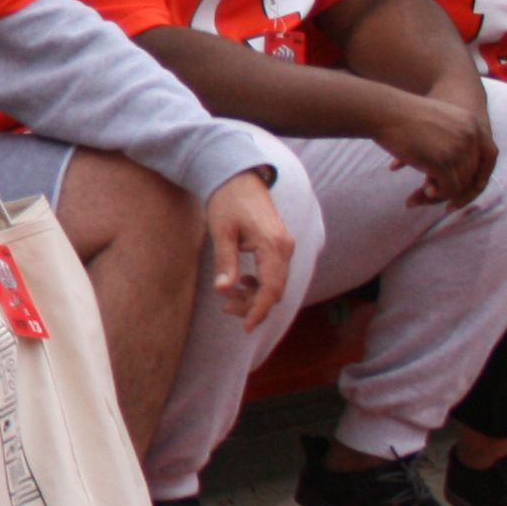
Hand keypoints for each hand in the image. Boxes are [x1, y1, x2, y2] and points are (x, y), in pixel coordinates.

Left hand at [203, 171, 294, 326]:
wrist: (238, 177)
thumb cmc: (227, 201)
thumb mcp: (221, 232)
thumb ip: (225, 262)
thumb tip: (224, 290)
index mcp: (273, 246)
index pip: (271, 289)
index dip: (259, 311)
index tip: (246, 328)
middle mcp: (285, 248)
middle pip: (275, 290)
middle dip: (253, 305)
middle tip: (226, 309)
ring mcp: (285, 246)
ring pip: (276, 283)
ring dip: (255, 295)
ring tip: (229, 300)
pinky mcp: (280, 244)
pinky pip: (275, 272)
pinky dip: (260, 283)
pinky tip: (241, 283)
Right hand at [374, 83, 496, 207]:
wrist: (384, 112)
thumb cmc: (402, 116)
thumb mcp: (439, 120)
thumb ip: (453, 139)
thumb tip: (453, 170)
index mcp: (473, 124)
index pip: (489, 157)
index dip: (479, 175)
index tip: (465, 187)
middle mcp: (471, 136)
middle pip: (472, 173)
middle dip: (454, 188)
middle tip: (432, 194)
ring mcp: (458, 149)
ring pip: (461, 184)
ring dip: (443, 193)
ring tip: (423, 195)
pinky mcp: (443, 162)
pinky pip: (448, 189)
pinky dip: (437, 195)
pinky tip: (423, 193)